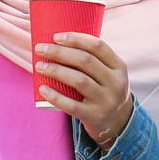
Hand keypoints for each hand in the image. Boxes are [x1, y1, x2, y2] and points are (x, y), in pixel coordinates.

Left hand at [34, 32, 135, 150]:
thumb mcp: (109, 74)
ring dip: (56, 71)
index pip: (97, 46)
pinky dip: (55, 96)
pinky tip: (42, 88)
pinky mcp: (94, 116)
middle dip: (60, 52)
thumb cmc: (104, 90)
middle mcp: (115, 83)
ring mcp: (106, 101)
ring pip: (79, 81)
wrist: (117, 123)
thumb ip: (93, 60)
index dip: (76, 39)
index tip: (56, 36)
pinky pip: (72, 105)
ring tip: (39, 66)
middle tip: (41, 49)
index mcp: (119, 67)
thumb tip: (58, 42)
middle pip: (85, 61)